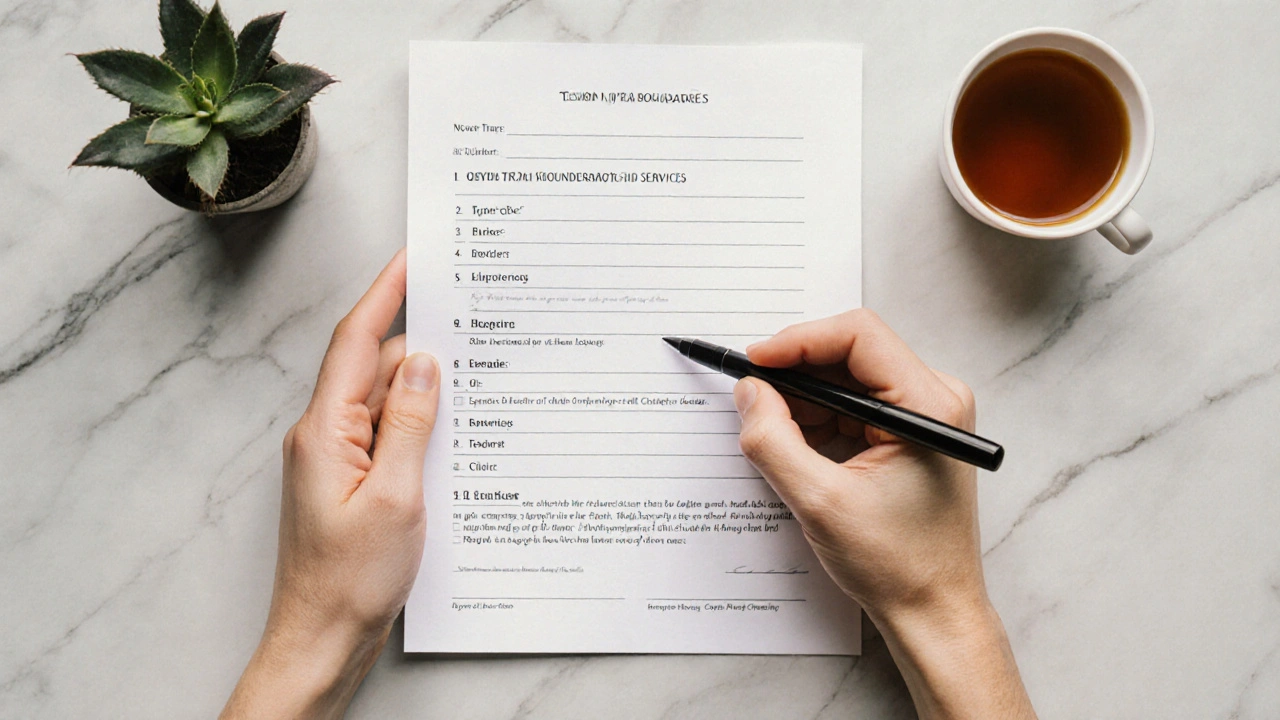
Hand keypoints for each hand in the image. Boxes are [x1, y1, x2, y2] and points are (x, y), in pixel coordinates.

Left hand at [222, 250, 439, 719]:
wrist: (321, 639)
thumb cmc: (349, 581)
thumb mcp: (395, 496)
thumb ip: (408, 423)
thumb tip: (423, 363)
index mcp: (325, 430)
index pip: (358, 341)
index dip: (386, 293)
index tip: (413, 258)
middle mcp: (325, 435)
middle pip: (374, 366)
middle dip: (420, 338)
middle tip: (469, 312)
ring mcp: (336, 459)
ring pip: (384, 401)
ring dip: (423, 386)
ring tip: (472, 373)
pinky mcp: (351, 482)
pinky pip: (386, 434)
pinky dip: (417, 423)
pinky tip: (450, 429)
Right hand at [735, 309, 1034, 718]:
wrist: (933, 610)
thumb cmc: (896, 564)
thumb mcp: (818, 502)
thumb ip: (774, 440)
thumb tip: (748, 392)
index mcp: (929, 405)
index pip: (858, 335)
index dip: (798, 341)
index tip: (754, 362)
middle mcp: (936, 399)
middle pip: (852, 351)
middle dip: (796, 371)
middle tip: (751, 396)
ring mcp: (926, 415)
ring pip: (849, 377)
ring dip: (805, 398)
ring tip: (773, 433)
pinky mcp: (911, 432)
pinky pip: (855, 404)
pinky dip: (819, 417)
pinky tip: (796, 446)